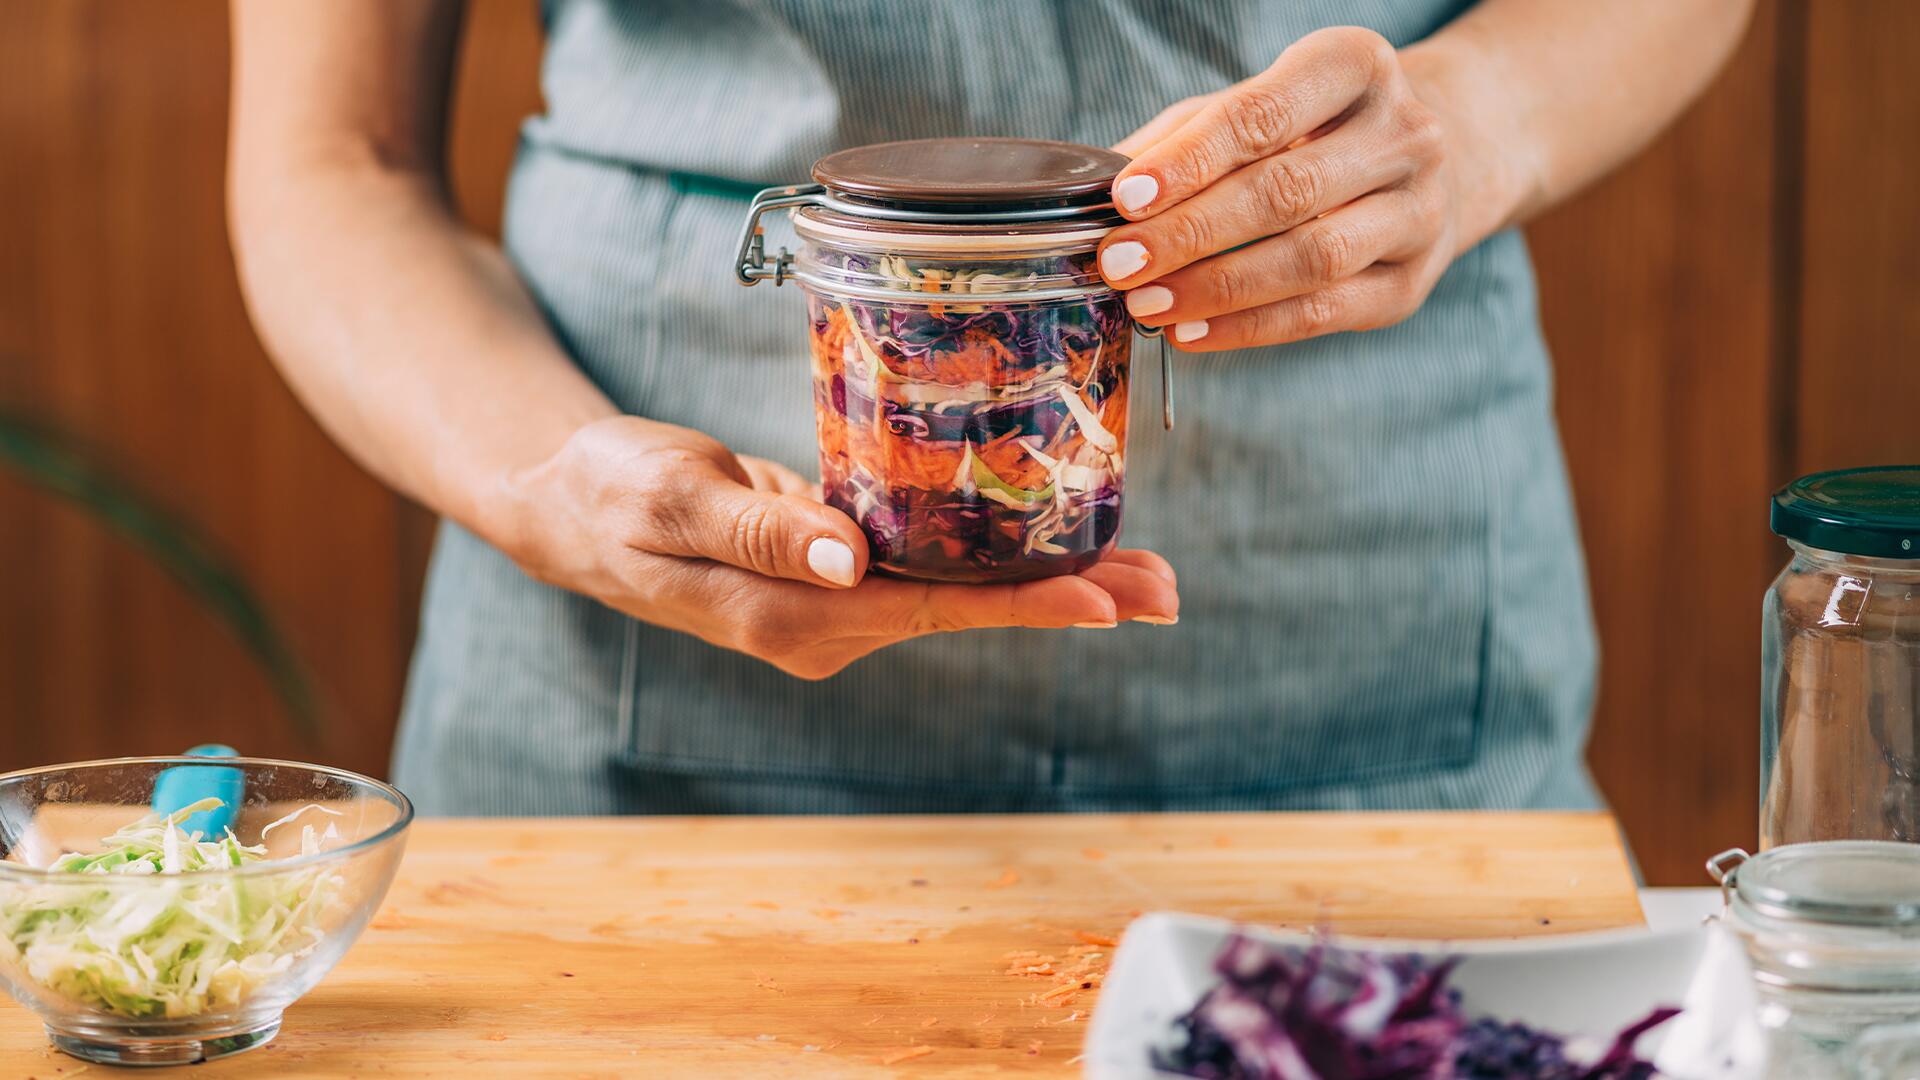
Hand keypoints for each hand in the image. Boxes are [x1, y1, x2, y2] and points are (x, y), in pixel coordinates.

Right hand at [500, 417, 1179, 678]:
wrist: (571, 502)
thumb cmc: (612, 492)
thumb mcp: (674, 499)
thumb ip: (761, 526)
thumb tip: (850, 560)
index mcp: (794, 616)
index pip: (931, 611)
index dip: (1021, 603)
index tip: (1104, 599)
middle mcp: (828, 621)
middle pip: (968, 611)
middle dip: (1068, 598)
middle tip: (1167, 588)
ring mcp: (836, 600)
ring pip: (959, 591)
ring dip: (1048, 578)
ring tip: (1143, 570)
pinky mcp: (837, 567)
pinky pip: (929, 564)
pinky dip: (993, 553)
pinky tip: (1047, 535)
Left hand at [1099, 26, 1473, 351]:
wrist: (1425, 165)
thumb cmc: (1310, 131)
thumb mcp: (1250, 108)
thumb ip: (1180, 142)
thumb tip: (1096, 192)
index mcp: (1356, 67)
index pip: (1265, 115)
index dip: (1191, 160)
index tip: (1125, 198)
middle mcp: (1404, 134)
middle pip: (1287, 191)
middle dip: (1192, 232)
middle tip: (1121, 262)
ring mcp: (1418, 211)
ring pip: (1313, 258)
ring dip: (1219, 288)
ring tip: (1149, 304)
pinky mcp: (1411, 282)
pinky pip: (1325, 312)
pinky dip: (1251, 328)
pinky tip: (1193, 333)